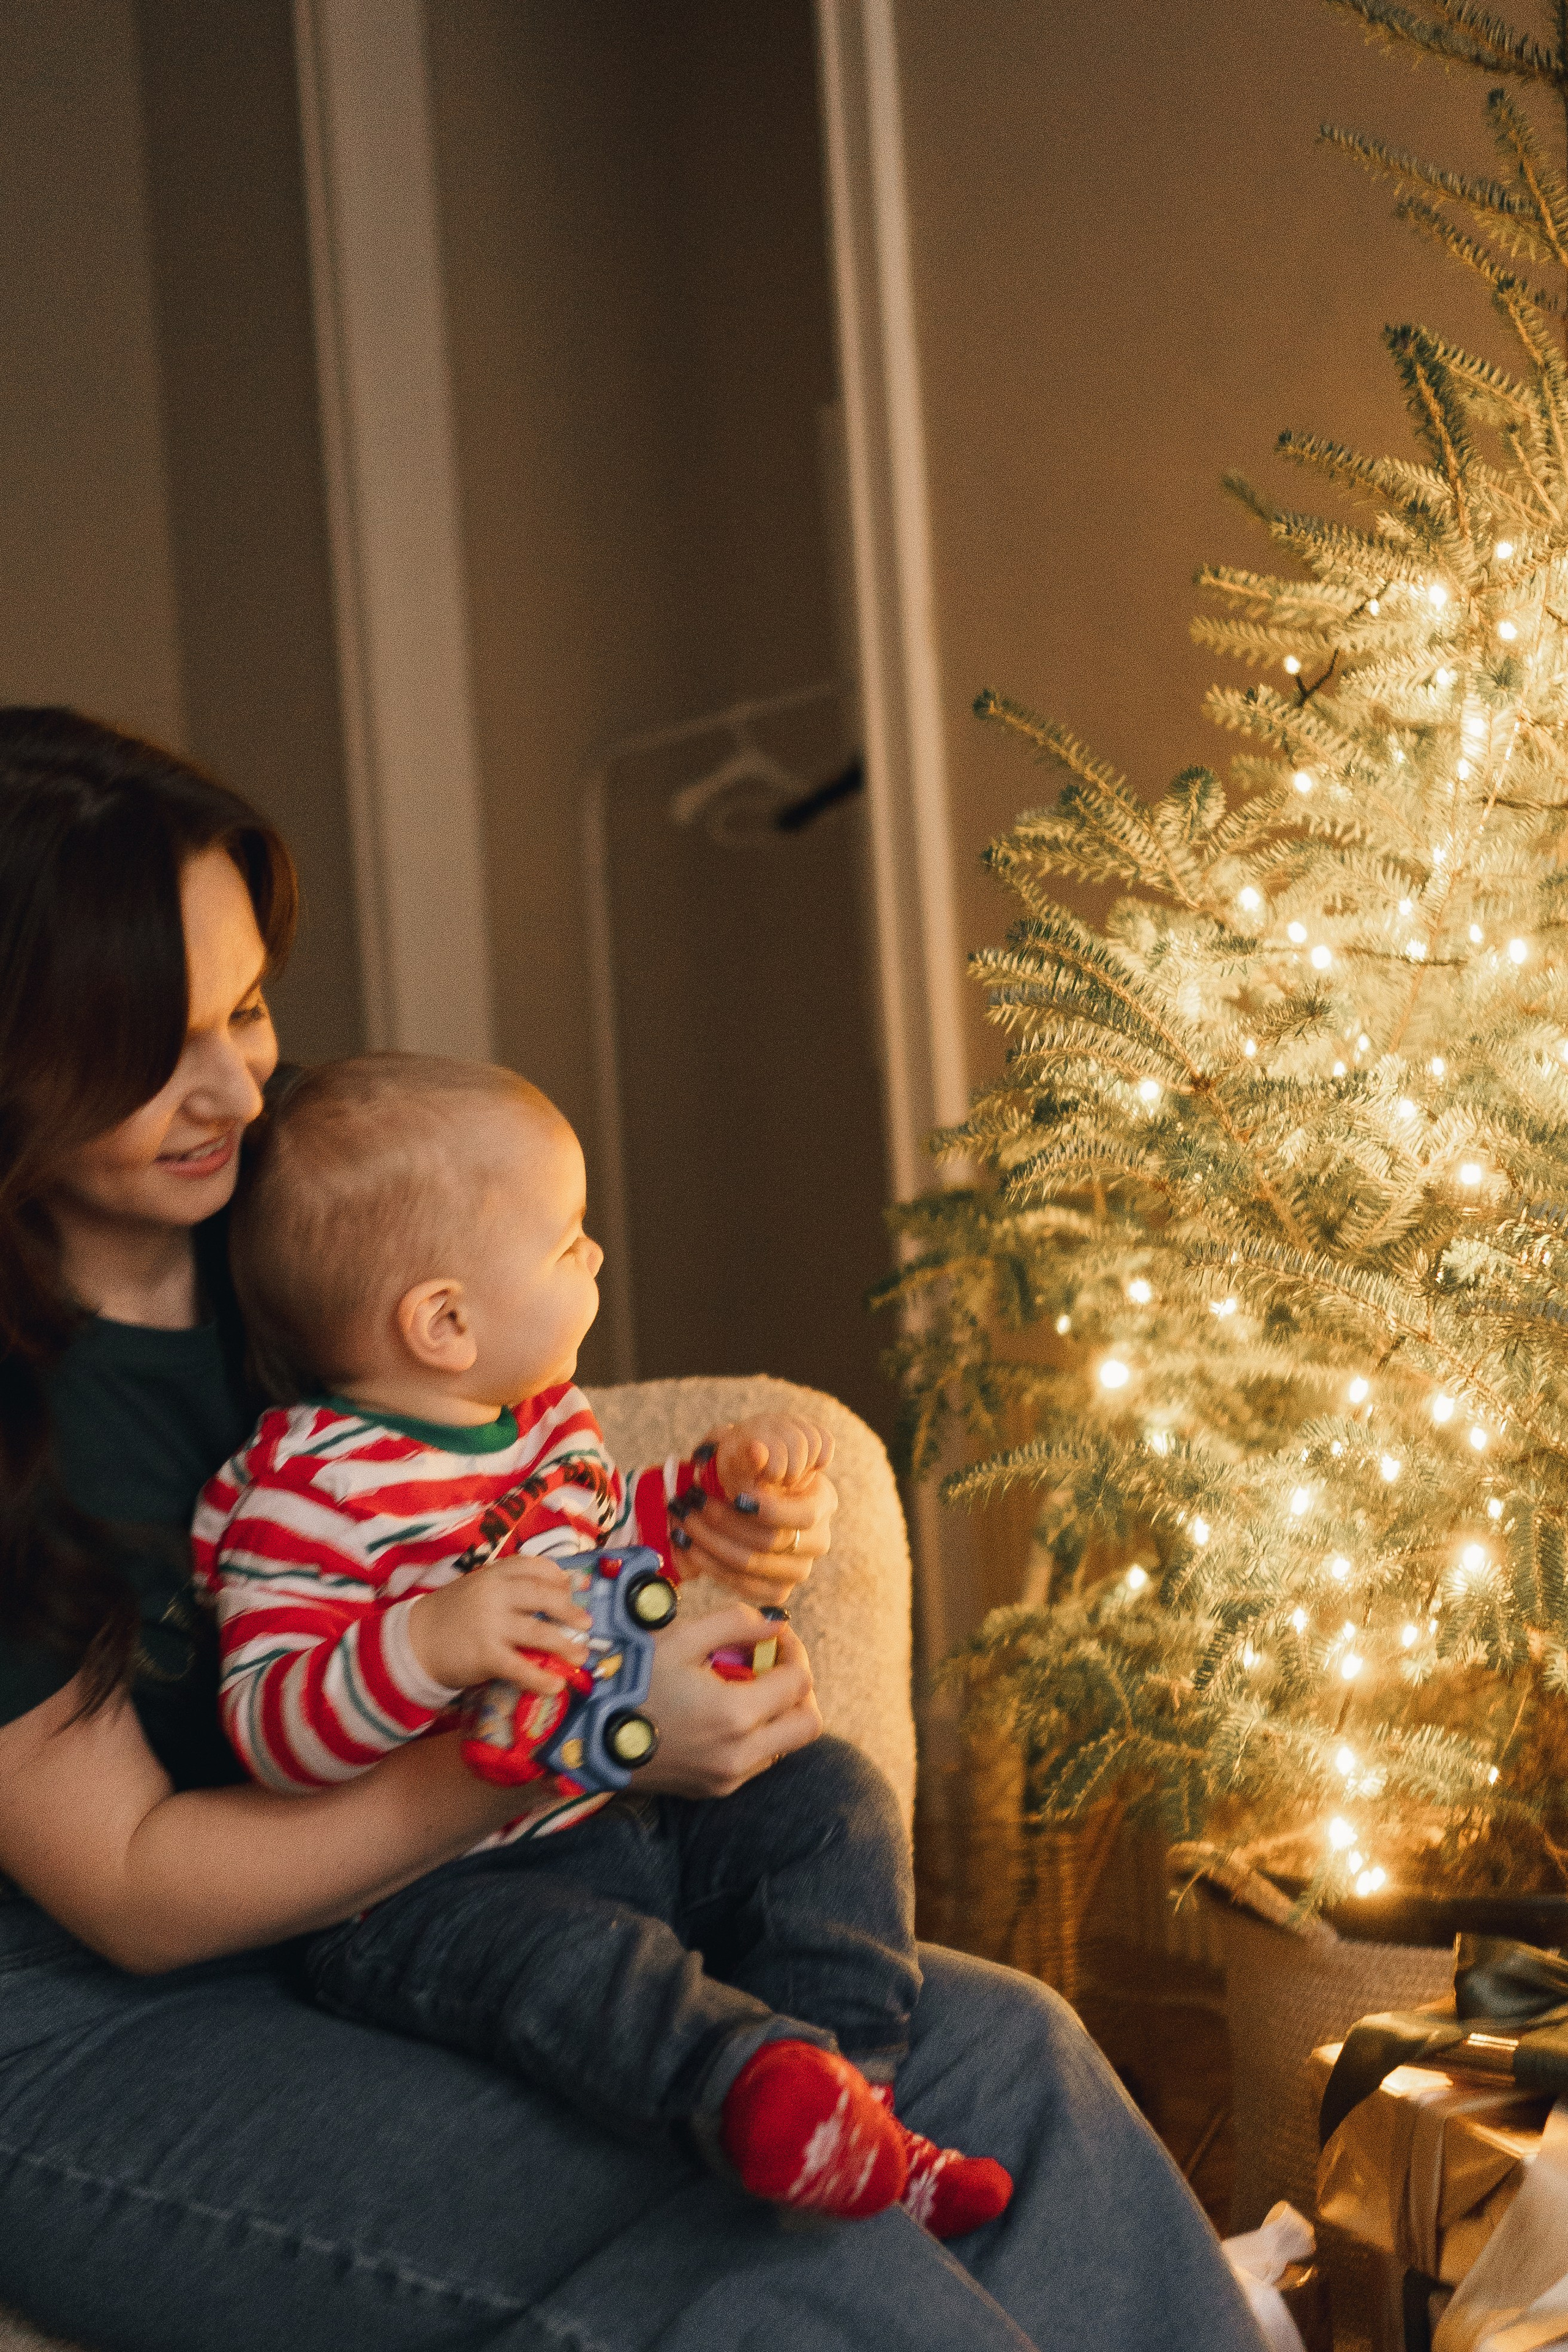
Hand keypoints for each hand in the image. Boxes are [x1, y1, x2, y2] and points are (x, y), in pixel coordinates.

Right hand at [407, 1558, 591, 1695]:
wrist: (413, 1641)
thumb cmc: (451, 1615)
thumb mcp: (477, 1589)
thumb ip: (508, 1589)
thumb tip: (555, 1599)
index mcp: (494, 1573)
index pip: (536, 1567)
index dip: (558, 1579)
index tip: (569, 1590)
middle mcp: (496, 1593)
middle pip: (545, 1597)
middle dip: (570, 1611)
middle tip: (586, 1625)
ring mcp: (491, 1624)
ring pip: (540, 1633)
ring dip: (565, 1646)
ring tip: (580, 1656)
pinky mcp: (486, 1655)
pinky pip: (522, 1667)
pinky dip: (541, 1678)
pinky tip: (555, 1685)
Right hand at [635, 1606, 821, 1797]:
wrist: (585, 1737)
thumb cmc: (630, 1680)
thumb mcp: (680, 1638)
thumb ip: (735, 1624)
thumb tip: (776, 1623)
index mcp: (736, 1713)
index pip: (799, 1681)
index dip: (793, 1650)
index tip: (774, 1636)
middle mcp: (740, 1754)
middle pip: (807, 1723)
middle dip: (798, 1688)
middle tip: (771, 1664)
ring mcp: (728, 1778)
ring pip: (785, 1746)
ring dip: (778, 1714)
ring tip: (742, 1686)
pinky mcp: (714, 1790)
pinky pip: (757, 1761)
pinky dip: (755, 1735)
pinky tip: (722, 1713)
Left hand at [678, 1421, 838, 1606]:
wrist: (745, 1494)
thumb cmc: (750, 1468)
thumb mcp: (751, 1451)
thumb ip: (750, 1451)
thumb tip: (756, 1452)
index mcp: (822, 1500)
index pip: (803, 1515)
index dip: (768, 1509)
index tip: (734, 1495)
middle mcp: (818, 1539)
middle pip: (771, 1542)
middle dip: (724, 1523)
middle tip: (690, 1503)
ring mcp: (799, 1569)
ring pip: (752, 1566)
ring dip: (710, 1544)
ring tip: (681, 1522)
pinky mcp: (777, 1590)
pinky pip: (743, 1586)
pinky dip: (709, 1566)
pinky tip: (687, 1545)